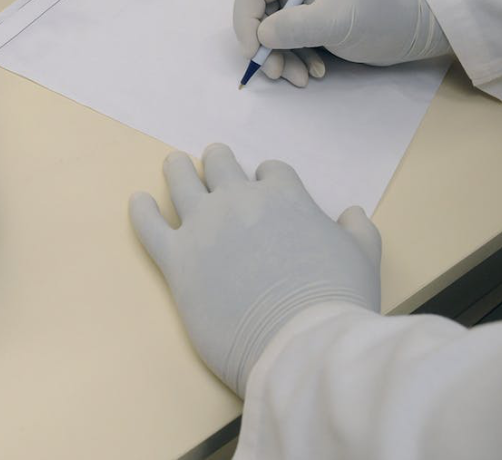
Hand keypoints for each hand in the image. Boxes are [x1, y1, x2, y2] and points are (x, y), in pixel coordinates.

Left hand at [129, 144, 380, 396]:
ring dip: (177, 169)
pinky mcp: (177, 259)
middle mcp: (239, 201)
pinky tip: (138, 202)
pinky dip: (141, 211)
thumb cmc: (337, 302)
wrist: (299, 342)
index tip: (265, 185)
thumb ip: (358, 230)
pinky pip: (149, 226)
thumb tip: (353, 213)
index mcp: (284, 196)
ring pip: (181, 181)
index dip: (268, 178)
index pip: (271, 172)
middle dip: (218, 161)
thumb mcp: (363, 258)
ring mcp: (204, 227)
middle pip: (220, 165)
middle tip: (212, 160)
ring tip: (173, 163)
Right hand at [233, 0, 450, 85]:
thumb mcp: (339, 21)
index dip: (246, 22)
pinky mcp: (311, 21)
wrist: (415, 31)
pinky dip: (295, 60)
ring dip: (281, 59)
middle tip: (277, 73)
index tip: (255, 53)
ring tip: (303, 78)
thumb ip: (297, 26)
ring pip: (271, 33)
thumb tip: (261, 35)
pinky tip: (315, 72)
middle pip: (259, 15)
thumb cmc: (381, 17)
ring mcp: (303, 2)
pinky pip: (287, 42)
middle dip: (265, 47)